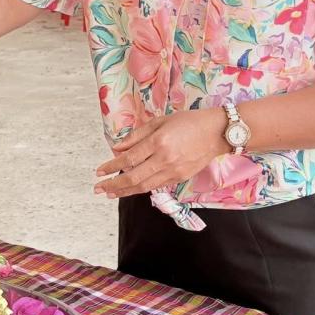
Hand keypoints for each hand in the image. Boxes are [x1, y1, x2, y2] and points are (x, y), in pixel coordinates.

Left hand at [94, 109, 230, 197]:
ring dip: (125, 191)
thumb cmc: (188, 122)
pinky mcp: (180, 178)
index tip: (99, 171)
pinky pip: (156, 186)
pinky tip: (131, 189)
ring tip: (111, 193)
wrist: (216, 132)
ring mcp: (173, 171)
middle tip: (98, 188)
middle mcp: (164, 159)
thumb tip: (117, 148)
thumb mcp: (160, 121)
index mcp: (158, 141)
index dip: (111, 166)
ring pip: (144, 186)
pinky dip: (141, 189)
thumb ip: (137, 135)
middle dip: (113, 185)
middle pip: (133, 177)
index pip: (129, 158)